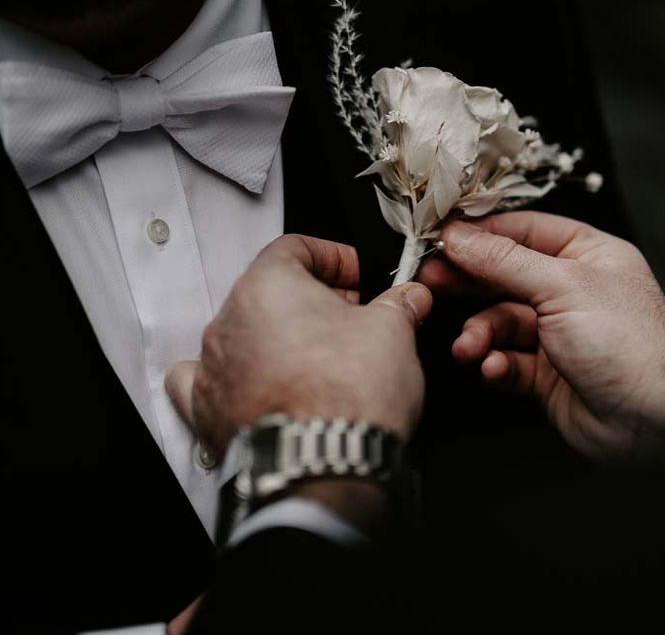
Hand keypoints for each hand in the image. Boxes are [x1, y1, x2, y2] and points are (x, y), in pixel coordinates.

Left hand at [166, 234, 431, 456]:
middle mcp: (231, 320)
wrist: (324, 464)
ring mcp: (214, 366)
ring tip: (321, 357)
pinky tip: (257, 381)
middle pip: (271, 291)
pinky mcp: (208, 409)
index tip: (358, 276)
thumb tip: (410, 297)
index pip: (296, 247)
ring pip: (245, 333)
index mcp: (268, 285)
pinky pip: (209, 379)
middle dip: (313, 299)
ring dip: (281, 336)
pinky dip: (233, 375)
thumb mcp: (393, 331)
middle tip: (351, 318)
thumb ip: (400, 303)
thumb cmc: (348, 395)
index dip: (334, 257)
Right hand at [420, 213, 664, 458]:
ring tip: (470, 348)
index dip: (481, 232)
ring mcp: (556, 332)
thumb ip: (503, 261)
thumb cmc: (630, 345)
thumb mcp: (561, 287)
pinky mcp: (544, 371)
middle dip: (467, 281)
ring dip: (479, 334)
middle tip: (430, 281)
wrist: (655, 424)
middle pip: (504, 275)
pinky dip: (495, 364)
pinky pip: (505, 359)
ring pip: (499, 321)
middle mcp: (570, 290)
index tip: (441, 236)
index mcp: (585, 255)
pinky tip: (494, 369)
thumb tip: (459, 236)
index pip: (523, 230)